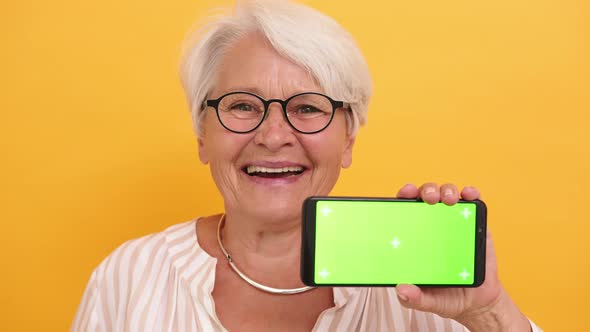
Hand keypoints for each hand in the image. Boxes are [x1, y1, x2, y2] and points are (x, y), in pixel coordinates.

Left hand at [395, 183, 529, 330]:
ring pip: (447, 194)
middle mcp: (432, 224)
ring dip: (447, 190)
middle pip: (425, 196)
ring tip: (448, 199)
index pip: (404, 210)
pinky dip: (471, 194)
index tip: (405, 193)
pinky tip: (470, 195)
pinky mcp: (475, 225)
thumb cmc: (445, 296)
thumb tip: (401, 290)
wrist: (476, 302)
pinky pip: (472, 203)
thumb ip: (413, 298)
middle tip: (429, 199)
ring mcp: (454, 222)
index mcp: (414, 237)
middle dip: (426, 190)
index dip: (403, 196)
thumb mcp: (426, 300)